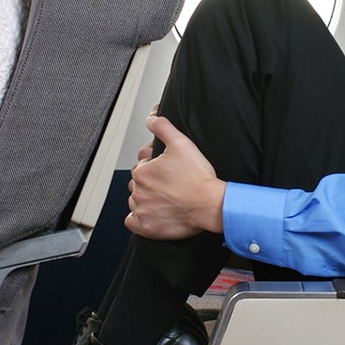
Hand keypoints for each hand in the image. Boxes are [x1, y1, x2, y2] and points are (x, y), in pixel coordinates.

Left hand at [125, 115, 225, 239]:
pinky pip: (133, 223)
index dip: (156, 167)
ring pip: (136, 202)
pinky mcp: (147, 228)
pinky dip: (140, 218)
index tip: (170, 172)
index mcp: (142, 172)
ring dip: (147, 200)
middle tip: (171, 185)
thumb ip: (163, 127)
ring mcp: (142, 211)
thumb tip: (151, 117)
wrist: (211, 204)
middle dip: (151, 184)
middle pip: (138, 185)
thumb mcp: (182, 143)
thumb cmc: (199, 178)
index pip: (142, 167)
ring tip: (167, 198)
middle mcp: (138, 192)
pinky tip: (154, 213)